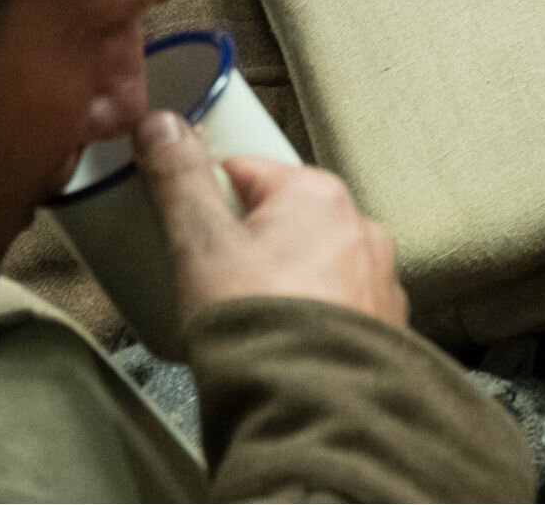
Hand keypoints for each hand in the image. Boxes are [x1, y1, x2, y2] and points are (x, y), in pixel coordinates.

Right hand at [136, 111, 409, 330]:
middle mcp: (360, 229)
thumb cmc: (263, 332)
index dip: (202, 202)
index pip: (243, 169)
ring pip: (307, 265)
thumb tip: (161, 127)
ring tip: (247, 321)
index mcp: (318, 195)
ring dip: (279, 284)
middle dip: (243, 248)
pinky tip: (282, 344)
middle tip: (214, 285)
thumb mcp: (200, 244)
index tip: (188, 232)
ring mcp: (377, 281)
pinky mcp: (382, 328)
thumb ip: (178, 178)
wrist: (313, 417)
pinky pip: (332, 306)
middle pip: (277, 219)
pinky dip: (308, 318)